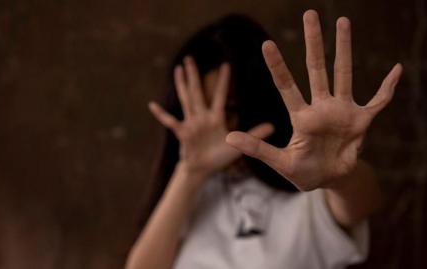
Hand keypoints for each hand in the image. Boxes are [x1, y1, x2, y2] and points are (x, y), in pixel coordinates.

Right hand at [149, 57, 273, 178]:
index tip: (226, 64)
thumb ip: (254, 135)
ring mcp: (191, 124)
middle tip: (190, 58)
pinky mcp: (183, 134)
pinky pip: (171, 121)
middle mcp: (201, 117)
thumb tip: (273, 126)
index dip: (222, 81)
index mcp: (215, 118)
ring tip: (178, 69)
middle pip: (197, 92)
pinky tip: (152, 105)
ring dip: (181, 85)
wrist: (202, 170)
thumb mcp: (237, 146)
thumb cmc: (218, 157)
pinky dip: (161, 114)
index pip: (219, 96)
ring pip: (186, 100)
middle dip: (194, 75)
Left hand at [226, 10, 401, 190]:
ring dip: (345, 49)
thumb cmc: (303, 172)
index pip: (286, 86)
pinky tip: (397, 70)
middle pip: (316, 69)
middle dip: (313, 42)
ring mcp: (342, 111)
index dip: (277, 66)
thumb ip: (257, 149)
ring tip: (343, 21)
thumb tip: (228, 138)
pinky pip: (378, 101)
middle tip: (309, 14)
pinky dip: (388, 88)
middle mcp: (321, 108)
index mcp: (301, 117)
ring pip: (344, 74)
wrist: (330, 180)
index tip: (266, 44)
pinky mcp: (361, 121)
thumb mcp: (280, 162)